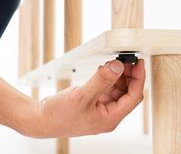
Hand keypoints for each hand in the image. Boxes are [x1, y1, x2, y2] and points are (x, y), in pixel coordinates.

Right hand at [26, 59, 144, 137]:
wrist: (41, 120)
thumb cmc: (59, 115)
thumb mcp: (82, 96)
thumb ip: (102, 80)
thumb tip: (118, 66)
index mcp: (110, 118)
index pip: (133, 97)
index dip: (139, 79)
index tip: (139, 63)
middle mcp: (108, 115)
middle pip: (127, 93)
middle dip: (128, 75)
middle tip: (125, 60)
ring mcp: (100, 110)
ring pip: (117, 91)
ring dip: (117, 76)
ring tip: (113, 63)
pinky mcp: (93, 104)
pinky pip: (106, 90)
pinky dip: (107, 79)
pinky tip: (103, 70)